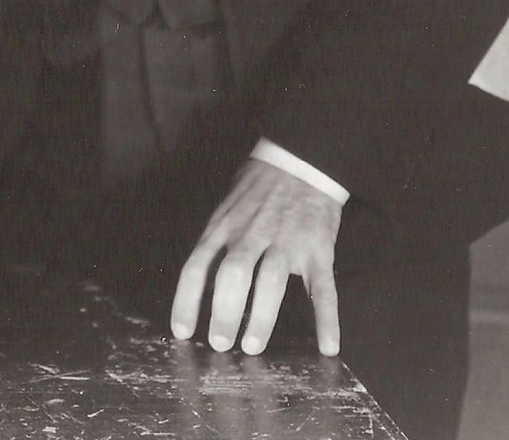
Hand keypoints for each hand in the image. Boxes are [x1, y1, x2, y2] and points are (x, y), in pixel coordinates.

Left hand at [170, 157, 343, 356]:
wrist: (300, 162)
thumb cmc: (256, 188)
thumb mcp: (224, 208)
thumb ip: (214, 241)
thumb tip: (198, 281)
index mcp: (222, 227)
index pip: (197, 267)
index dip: (186, 301)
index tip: (181, 331)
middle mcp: (250, 235)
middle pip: (232, 276)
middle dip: (223, 312)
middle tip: (219, 344)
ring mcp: (286, 243)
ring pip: (271, 283)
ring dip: (261, 317)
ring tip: (252, 346)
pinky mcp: (319, 250)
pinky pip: (324, 289)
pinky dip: (327, 319)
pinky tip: (327, 346)